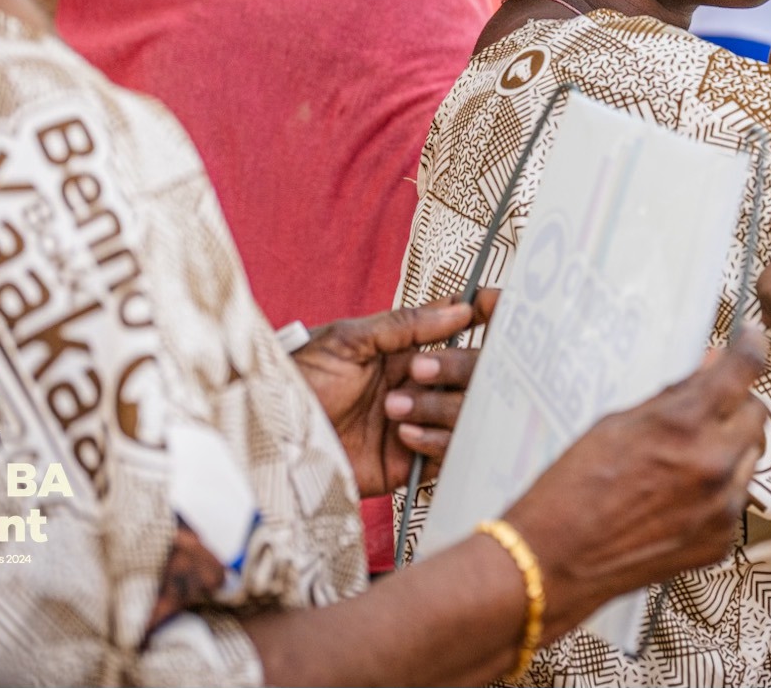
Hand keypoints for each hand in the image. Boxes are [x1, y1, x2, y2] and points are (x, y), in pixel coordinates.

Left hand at [292, 296, 488, 497]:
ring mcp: (418, 424)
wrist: (270, 435)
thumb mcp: (349, 339)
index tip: (500, 306)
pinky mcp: (409, 463)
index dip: (486, 319)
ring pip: (468, 414)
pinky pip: (449, 455)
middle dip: (456, 369)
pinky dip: (436, 442)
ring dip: (439, 408)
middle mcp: (421, 386)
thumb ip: (405, 324)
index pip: (461, 332)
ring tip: (395, 408)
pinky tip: (403, 435)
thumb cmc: (300, 378)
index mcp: (409, 351)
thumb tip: (460, 308)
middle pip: (475, 374)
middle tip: (417, 371)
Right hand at [504, 333, 768, 623]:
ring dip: (729, 448)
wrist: (556, 559)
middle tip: (710, 407)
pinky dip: (719, 490)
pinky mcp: (720, 540)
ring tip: (686, 458)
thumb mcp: (617, 423)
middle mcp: (712, 465)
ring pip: (751, 458)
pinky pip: (736, 499)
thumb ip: (672, 396)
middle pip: (757, 414)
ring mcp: (720, 507)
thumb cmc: (573, 492)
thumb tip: (707, 370)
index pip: (742, 370)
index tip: (751, 340)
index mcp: (684, 426)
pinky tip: (681, 493)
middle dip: (737, 404)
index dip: (750, 347)